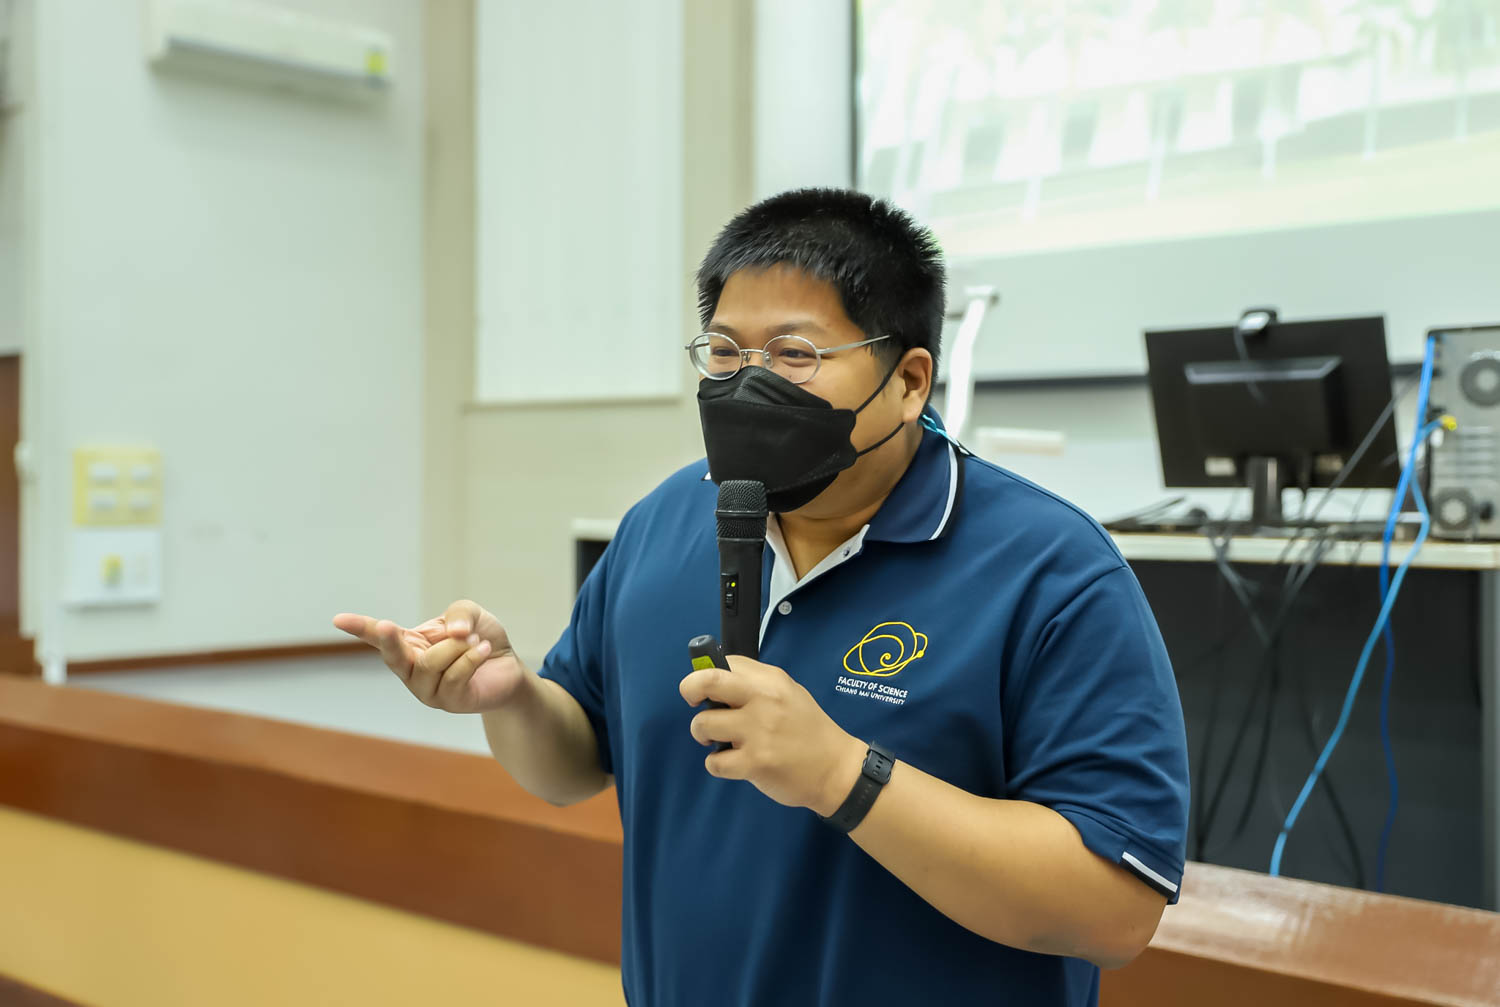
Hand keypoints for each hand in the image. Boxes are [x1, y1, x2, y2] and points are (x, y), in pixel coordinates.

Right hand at [333, 599, 525, 713]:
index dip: (360, 628)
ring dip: (458, 646)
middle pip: (393, 657)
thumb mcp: (469, 615)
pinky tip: (484, 650)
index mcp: (410, 645)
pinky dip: (472, 657)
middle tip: (386, 626)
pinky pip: (454, 676)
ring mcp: (427, 690)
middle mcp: (412, 670)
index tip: (337, 620)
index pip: (380, 637)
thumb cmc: (480, 638)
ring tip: (476, 640)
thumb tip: (452, 632)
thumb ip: (458, 614)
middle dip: (388, 641)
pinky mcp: (449, 702)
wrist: (507, 668)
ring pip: (432, 663)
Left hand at [679, 656, 866, 815]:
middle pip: (706, 682)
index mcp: (771, 681)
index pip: (726, 662)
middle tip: (694, 702)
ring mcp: (758, 733)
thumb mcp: (788, 692)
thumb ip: (755, 683)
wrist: (835, 768)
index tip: (708, 687)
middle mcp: (763, 701)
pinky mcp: (754, 763)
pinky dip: (717, 764)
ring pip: (702, 725)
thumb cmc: (807, 728)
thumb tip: (715, 678)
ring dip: (703, 734)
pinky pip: (714, 762)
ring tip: (720, 740)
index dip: (708, 672)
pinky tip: (734, 762)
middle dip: (689, 689)